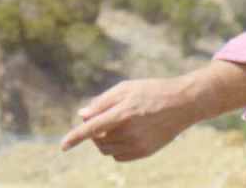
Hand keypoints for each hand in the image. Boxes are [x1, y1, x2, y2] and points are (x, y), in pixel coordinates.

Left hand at [60, 78, 198, 161]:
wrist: (182, 103)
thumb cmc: (150, 91)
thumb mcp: (124, 89)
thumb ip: (101, 102)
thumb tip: (82, 115)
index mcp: (122, 113)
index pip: (92, 129)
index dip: (75, 137)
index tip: (63, 146)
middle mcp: (130, 132)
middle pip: (98, 140)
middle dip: (93, 131)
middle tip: (101, 118)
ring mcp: (138, 145)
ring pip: (107, 150)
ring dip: (102, 140)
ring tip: (113, 125)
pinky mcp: (145, 152)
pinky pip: (119, 156)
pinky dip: (114, 148)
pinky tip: (123, 134)